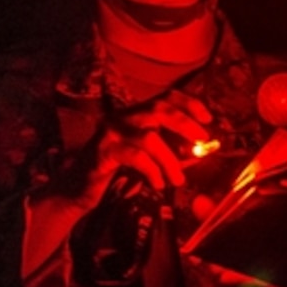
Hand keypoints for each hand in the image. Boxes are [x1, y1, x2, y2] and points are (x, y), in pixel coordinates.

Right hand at [67, 89, 213, 210]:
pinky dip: (152, 171)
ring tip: (178, 180)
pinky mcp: (103, 151)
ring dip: (170, 160)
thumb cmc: (117, 173)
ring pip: (150, 137)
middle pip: (159, 108)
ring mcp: (111, 132)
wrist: (78, 190)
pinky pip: (135, 157)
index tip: (209, 119)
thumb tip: (203, 152)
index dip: (190, 103)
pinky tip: (158, 184)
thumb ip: (174, 153)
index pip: (167, 96)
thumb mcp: (150, 159)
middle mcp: (124, 116)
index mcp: (136, 114)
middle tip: (203, 141)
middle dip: (186, 123)